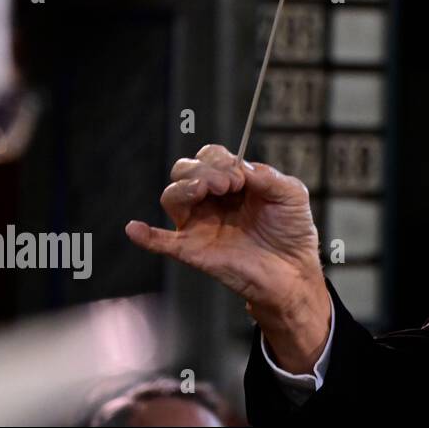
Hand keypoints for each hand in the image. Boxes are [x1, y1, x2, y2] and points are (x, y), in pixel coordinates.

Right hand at [125, 144, 330, 372]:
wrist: (293, 270)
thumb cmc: (292, 230)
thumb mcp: (291, 193)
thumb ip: (267, 175)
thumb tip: (238, 165)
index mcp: (234, 182)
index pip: (210, 157)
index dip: (220, 160)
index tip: (240, 176)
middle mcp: (212, 200)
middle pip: (185, 171)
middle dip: (202, 169)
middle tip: (228, 184)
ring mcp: (200, 224)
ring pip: (172, 197)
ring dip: (184, 188)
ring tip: (207, 191)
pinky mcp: (194, 250)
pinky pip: (161, 242)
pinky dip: (146, 235)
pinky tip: (134, 229)